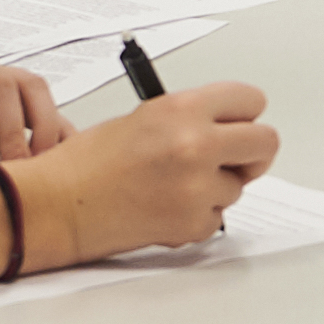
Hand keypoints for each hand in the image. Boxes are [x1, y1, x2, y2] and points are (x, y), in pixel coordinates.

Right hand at [0, 82, 276, 276]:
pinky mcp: (193, 223)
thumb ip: (192, 119)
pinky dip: (196, 217)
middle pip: (265, 143)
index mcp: (183, 108)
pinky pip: (216, 217)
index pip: (251, 100)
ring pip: (237, 186)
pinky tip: (163, 208)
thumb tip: (229, 128)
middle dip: (251, 153)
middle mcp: (196, 144)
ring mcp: (198, 187)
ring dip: (214, 188)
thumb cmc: (89, 161)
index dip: (246, 114)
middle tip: (233, 160)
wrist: (58, 204)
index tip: (241, 123)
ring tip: (170, 186)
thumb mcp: (146, 118)